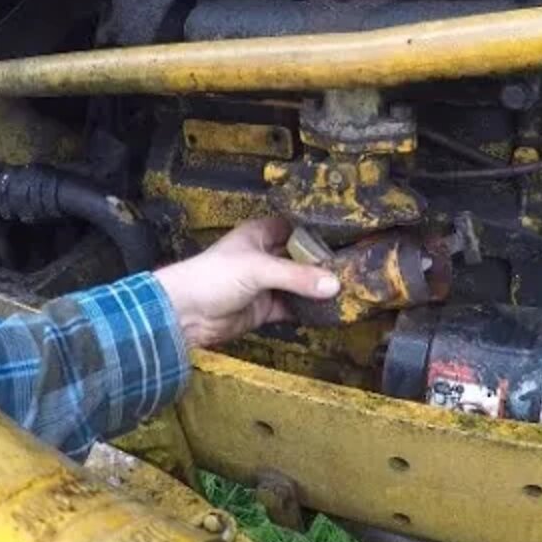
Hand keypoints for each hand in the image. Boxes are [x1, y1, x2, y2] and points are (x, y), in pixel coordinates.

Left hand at [154, 216, 338, 347]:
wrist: (184, 314)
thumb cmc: (212, 277)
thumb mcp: (258, 269)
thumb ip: (297, 276)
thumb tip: (334, 284)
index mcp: (260, 234)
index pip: (296, 226)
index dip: (319, 230)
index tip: (349, 234)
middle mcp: (265, 256)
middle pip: (301, 256)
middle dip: (324, 262)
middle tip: (356, 265)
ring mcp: (266, 283)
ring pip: (299, 284)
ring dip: (318, 288)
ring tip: (350, 288)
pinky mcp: (265, 308)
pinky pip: (293, 307)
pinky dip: (309, 309)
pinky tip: (330, 309)